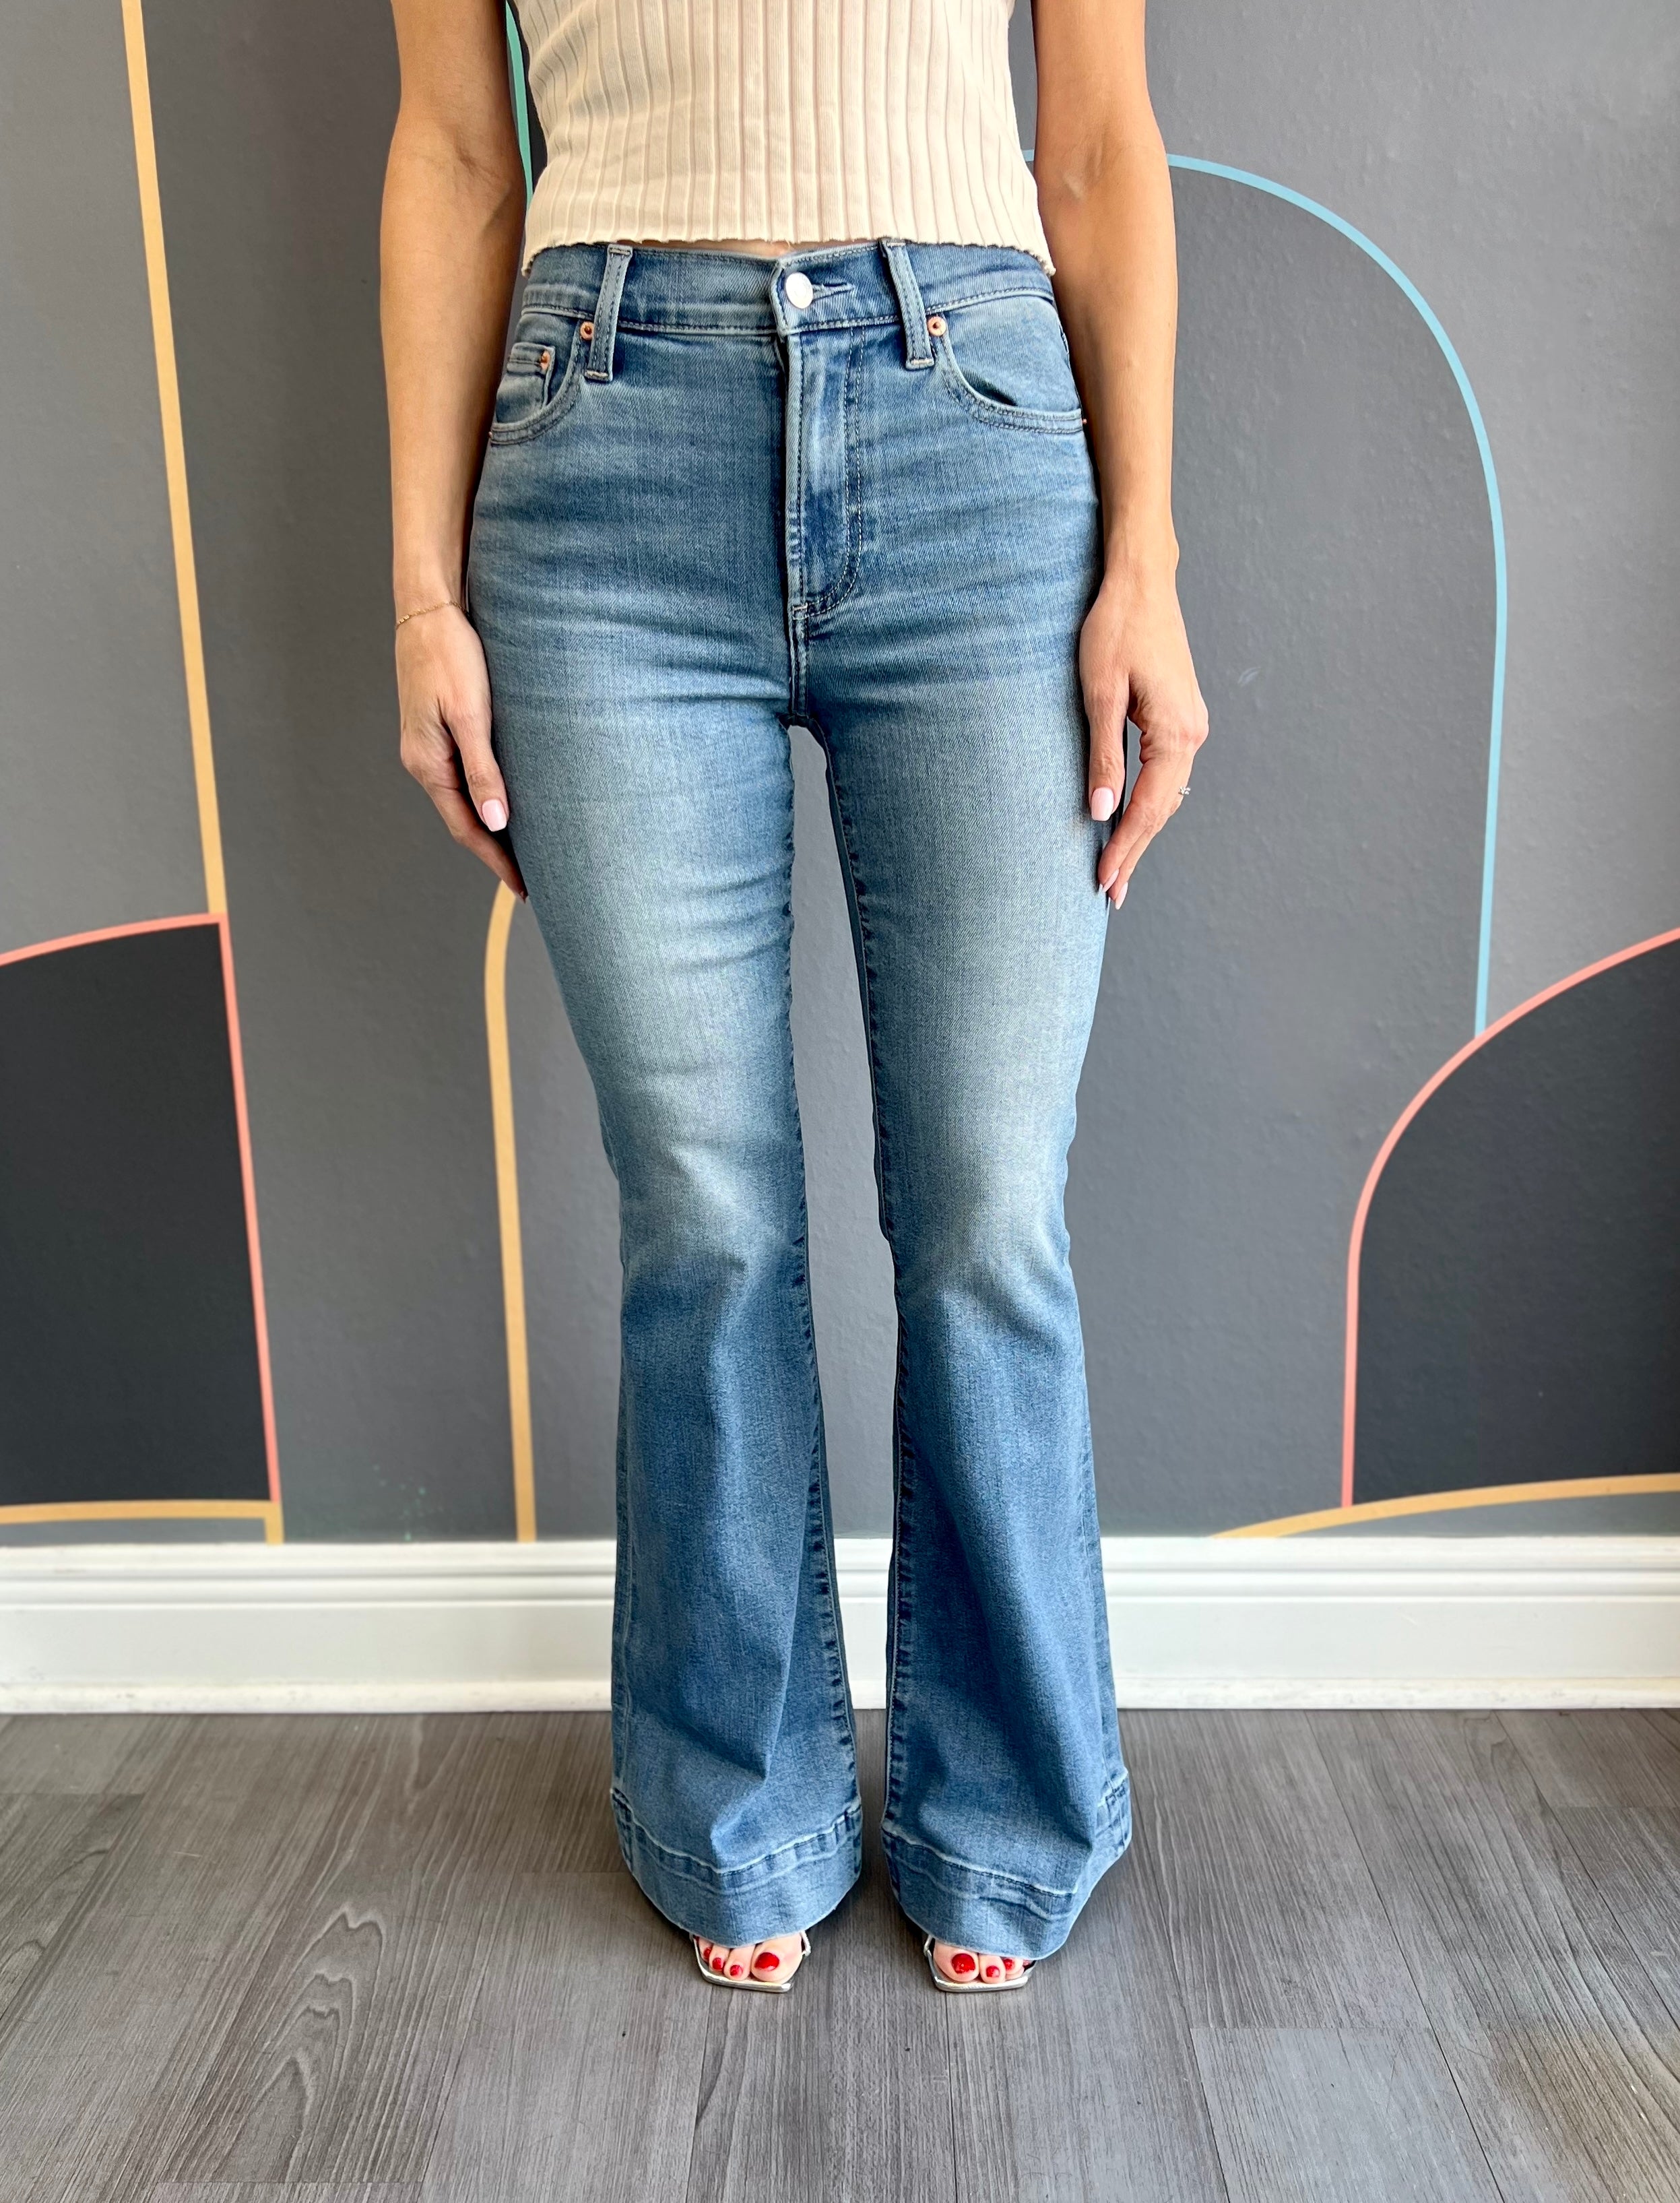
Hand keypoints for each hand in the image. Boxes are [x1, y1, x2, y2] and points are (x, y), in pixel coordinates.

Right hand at [395, 602, 526, 899]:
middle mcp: (424, 761)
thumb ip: (483, 770)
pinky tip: (507, 803)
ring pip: (463, 800)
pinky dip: (486, 797)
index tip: (525, 888)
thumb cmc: (452, 654)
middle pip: (463, 820)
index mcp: (428, 763)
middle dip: (496, 852)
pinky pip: (463, 777)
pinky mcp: (439, 730)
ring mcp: (429, 747)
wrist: (429, 609)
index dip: (497, 861)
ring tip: (525, 851)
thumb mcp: (472, 713)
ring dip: (492, 827)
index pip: (467, 828)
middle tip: (532, 880)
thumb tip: (496, 823)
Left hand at [1081, 567, 1207, 905]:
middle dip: (1135, 853)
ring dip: (1142, 832)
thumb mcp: (1100, 693)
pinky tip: (1131, 822)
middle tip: (1110, 895)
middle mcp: (1193, 733)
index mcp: (1176, 732)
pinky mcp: (1181, 717)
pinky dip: (1148, 804)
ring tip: (1117, 870)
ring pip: (1167, 795)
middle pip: (1163, 810)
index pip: (1148, 808)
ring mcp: (1191, 725)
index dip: (1124, 849)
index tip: (1102, 883)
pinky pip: (1167, 774)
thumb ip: (1102, 756)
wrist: (1141, 581)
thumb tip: (1100, 813)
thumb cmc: (1116, 627)